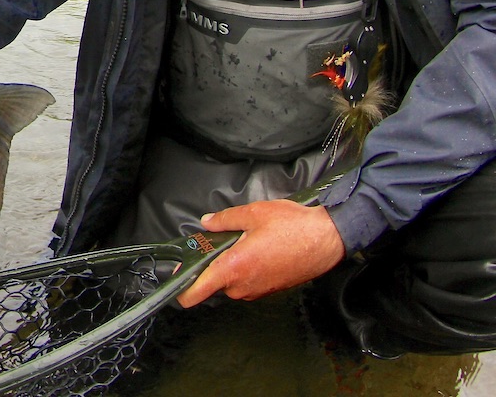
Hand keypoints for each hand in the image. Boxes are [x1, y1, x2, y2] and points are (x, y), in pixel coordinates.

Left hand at [176, 199, 345, 307]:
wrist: (329, 239)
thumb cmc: (293, 226)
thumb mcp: (253, 213)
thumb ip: (224, 220)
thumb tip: (207, 223)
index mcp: (234, 268)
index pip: (197, 292)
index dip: (182, 288)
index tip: (176, 279)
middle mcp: (244, 285)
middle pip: (214, 281)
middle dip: (213, 263)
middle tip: (219, 240)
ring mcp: (259, 290)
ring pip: (232, 280)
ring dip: (232, 264)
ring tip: (245, 240)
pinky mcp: (272, 289)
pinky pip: (249, 281)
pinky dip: (247, 267)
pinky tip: (258, 248)